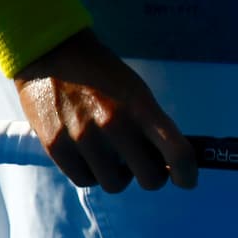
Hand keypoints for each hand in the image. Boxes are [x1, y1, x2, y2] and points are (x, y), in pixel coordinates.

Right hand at [14, 29, 197, 192]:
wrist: (50, 52)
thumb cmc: (102, 76)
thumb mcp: (137, 92)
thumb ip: (154, 125)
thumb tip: (172, 164)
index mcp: (141, 108)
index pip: (178, 153)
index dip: (187, 174)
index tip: (187, 180)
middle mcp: (114, 124)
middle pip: (150, 179)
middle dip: (152, 175)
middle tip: (145, 165)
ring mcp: (83, 137)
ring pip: (115, 184)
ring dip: (119, 176)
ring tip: (112, 156)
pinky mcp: (56, 145)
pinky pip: (85, 180)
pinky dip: (91, 173)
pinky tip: (90, 156)